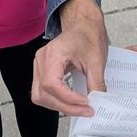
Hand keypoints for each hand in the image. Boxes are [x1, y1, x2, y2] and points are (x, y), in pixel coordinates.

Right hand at [31, 0, 107, 115]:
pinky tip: (71, 102)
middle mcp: (41, 59)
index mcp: (53, 53)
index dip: (68, 97)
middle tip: (86, 111)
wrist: (83, 25)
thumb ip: (96, 83)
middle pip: (44, 93)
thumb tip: (98, 102)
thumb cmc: (88, 36)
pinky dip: (56, 100)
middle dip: (66, 106)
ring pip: (40, 96)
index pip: (52, 83)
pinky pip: (42, 92)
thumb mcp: (96, 60)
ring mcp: (39, 65)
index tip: (86, 103)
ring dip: (59, 106)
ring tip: (79, 108)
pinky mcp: (41, 71)